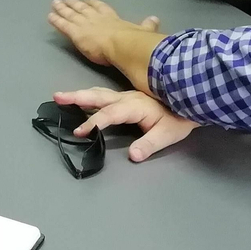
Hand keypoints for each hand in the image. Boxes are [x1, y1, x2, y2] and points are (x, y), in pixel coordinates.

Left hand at [48, 0, 149, 67]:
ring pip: (71, 14)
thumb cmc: (134, 41)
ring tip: (56, 3)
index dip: (94, 4)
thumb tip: (155, 19)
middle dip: (75, 4)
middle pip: (83, 9)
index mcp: (113, 18)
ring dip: (63, 8)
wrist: (123, 44)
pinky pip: (63, 25)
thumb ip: (147, 26)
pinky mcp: (76, 33)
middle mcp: (97, 18)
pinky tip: (50, 16)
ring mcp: (85, 24)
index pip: (101, 9)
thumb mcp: (143, 31)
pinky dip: (56, 20)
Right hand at [54, 88, 197, 161]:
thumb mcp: (168, 134)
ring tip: (61, 96)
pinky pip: (104, 95)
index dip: (94, 122)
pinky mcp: (128, 98)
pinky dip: (89, 95)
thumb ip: (149, 144)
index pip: (109, 114)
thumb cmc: (180, 117)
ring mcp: (127, 96)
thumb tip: (133, 155)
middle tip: (57, 96)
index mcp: (135, 106)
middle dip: (77, 97)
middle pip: (98, 96)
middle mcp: (127, 98)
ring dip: (80, 95)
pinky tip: (82, 98)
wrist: (193, 98)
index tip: (80, 131)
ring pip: (99, 93)